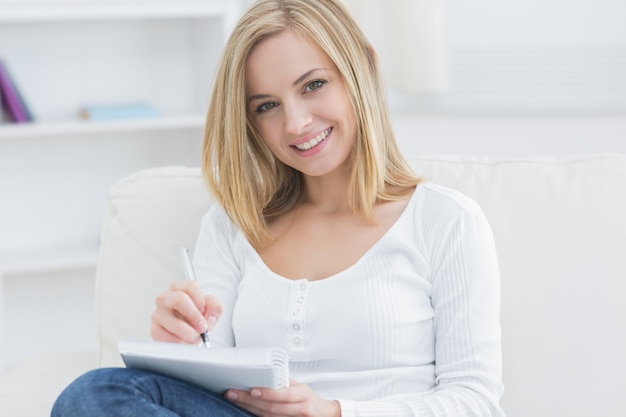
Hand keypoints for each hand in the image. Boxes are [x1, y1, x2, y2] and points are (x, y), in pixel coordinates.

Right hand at [151, 280, 222, 344]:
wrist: (186, 333)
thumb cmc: (196, 317)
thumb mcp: (210, 309)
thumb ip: (215, 307)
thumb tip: (209, 316)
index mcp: (179, 288)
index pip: (190, 286)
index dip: (201, 299)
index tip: (204, 310)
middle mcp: (165, 298)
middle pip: (180, 299)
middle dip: (195, 316)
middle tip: (203, 327)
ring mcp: (158, 314)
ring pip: (175, 324)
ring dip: (190, 334)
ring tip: (195, 337)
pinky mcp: (155, 330)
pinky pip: (169, 338)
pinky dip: (181, 343)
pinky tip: (185, 341)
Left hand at [224, 379, 340, 416]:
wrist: (323, 415)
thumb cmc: (309, 399)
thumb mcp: (301, 387)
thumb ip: (284, 382)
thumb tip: (265, 372)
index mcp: (303, 395)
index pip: (285, 395)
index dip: (268, 393)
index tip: (252, 389)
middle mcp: (300, 409)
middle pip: (272, 408)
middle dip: (249, 401)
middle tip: (232, 393)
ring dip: (249, 409)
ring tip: (235, 400)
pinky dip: (256, 416)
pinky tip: (245, 410)